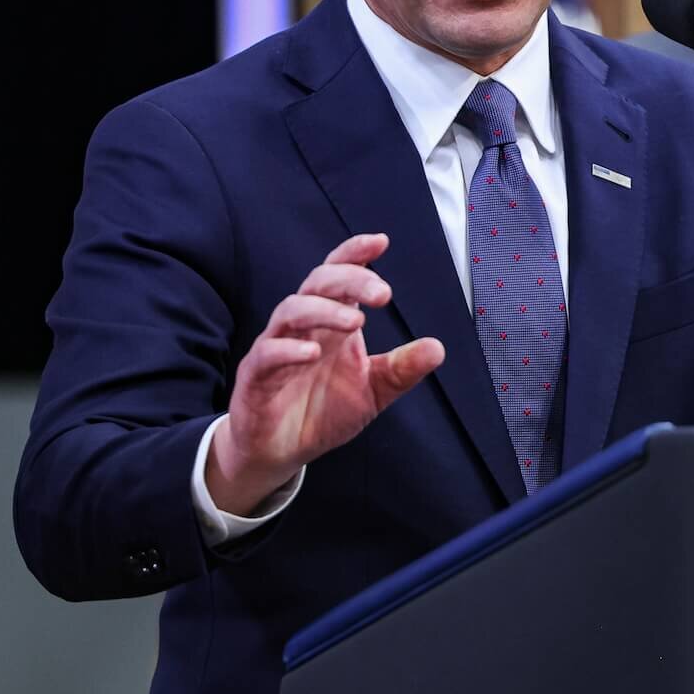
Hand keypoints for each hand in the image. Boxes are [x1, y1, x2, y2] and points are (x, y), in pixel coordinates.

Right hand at [209, 233, 443, 512]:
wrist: (282, 451)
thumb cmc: (323, 412)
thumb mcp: (372, 391)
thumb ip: (401, 369)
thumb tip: (438, 348)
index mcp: (330, 324)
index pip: (337, 276)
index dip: (354, 254)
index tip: (381, 242)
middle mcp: (302, 328)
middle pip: (317, 284)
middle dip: (349, 280)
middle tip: (383, 294)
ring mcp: (275, 348)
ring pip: (290, 310)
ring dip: (324, 310)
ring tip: (356, 322)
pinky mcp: (255, 377)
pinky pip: (267, 354)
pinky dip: (288, 349)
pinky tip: (312, 352)